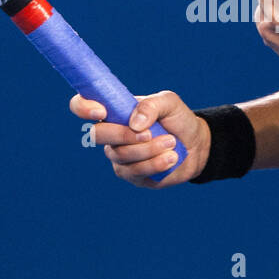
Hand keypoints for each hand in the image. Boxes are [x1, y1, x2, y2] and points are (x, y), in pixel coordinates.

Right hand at [68, 89, 210, 187]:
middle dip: (123, 135)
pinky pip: (135, 172)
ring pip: (120, 155)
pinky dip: (155, 164)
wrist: (196, 144)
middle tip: (150, 133)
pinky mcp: (131, 175)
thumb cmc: (177, 119)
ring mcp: (119, 156)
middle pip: (96, 135)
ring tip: (171, 143)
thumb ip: (151, 105)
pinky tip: (171, 158)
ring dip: (148, 150)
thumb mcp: (169, 103)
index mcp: (114, 111)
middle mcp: (110, 134)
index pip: (82, 106)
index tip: (102, 112)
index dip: (83, 108)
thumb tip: (135, 123)